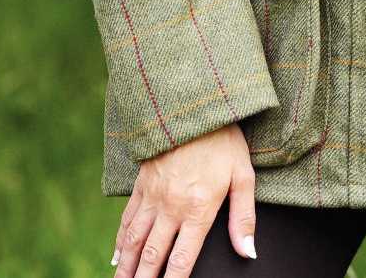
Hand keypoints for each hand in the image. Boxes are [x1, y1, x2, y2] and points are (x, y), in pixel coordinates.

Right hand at [111, 122, 258, 277]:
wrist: (195, 102)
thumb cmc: (224, 139)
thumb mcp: (243, 175)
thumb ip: (244, 218)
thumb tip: (248, 253)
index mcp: (198, 209)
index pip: (181, 260)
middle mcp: (171, 206)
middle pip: (152, 256)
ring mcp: (153, 194)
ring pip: (135, 240)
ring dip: (126, 267)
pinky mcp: (142, 181)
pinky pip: (127, 217)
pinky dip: (120, 239)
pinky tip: (117, 255)